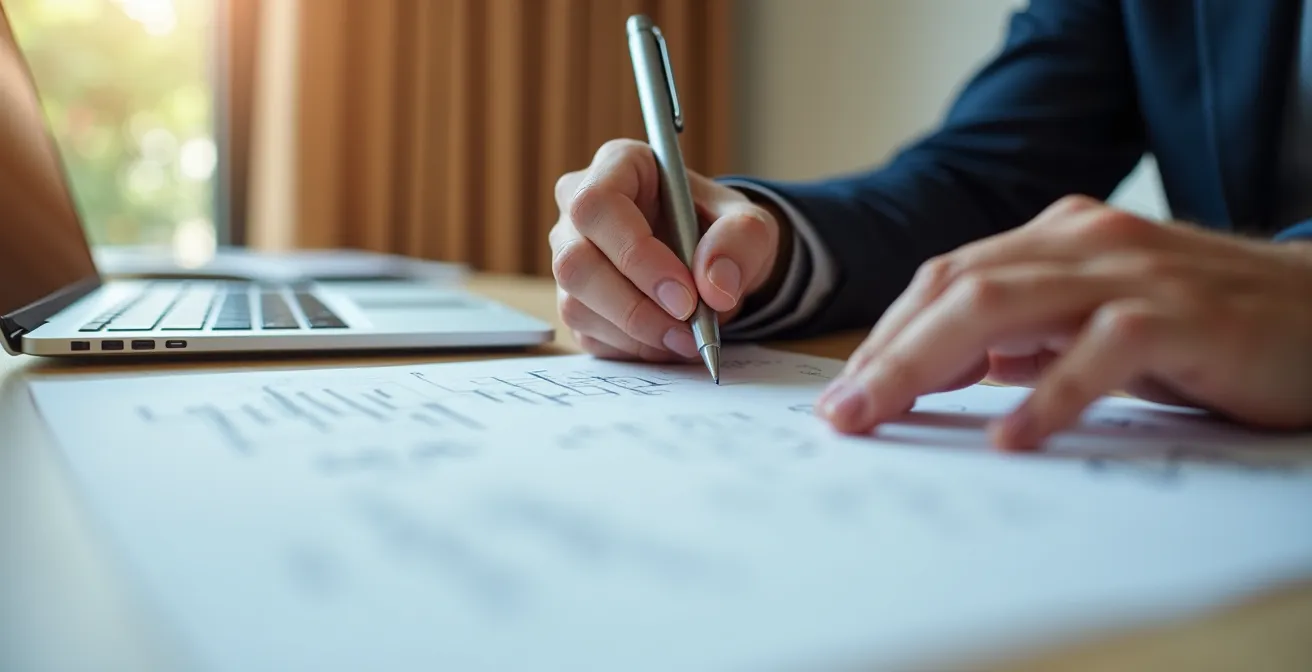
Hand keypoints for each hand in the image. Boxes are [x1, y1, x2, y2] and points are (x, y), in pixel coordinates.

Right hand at [550, 140, 783, 360]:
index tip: (685, 295)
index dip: (635, 253)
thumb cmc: (722, 230)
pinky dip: (632, 348)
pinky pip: (587, 334)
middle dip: (634, 305)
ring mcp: (570, 257)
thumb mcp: (750, 224)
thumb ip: (741, 241)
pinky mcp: (576, 301)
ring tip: (687, 338)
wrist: (714, 264)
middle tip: (688, 326)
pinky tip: (668, 341)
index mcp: (617, 166)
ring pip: (575, 304)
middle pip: (574, 261)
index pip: (597, 204)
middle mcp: (578, 210)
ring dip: (636, 332)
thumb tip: (715, 287)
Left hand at [816, 195, 1311, 449]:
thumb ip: (1033, 337)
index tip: (844, 392)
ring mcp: (1131, 272)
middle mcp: (1084, 241)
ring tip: (881, 416)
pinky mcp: (1182, 314)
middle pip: (956, 288)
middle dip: (886, 352)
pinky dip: (1047, 396)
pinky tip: (1008, 439)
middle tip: (840, 414)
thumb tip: (958, 371)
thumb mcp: (1101, 322)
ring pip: (1002, 304)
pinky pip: (1098, 351)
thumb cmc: (1207, 326)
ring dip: (927, 364)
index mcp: (1057, 238)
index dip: (887, 334)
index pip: (947, 279)